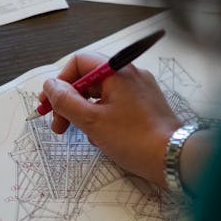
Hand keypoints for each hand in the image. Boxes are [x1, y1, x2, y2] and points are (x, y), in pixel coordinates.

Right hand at [41, 54, 180, 187]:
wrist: (172, 157)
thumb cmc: (135, 139)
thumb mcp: (91, 120)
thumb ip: (66, 101)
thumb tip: (50, 85)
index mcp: (117, 71)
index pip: (79, 63)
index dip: (60, 82)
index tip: (48, 103)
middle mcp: (130, 75)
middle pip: (89, 79)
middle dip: (69, 101)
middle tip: (58, 124)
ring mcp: (140, 90)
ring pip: (101, 94)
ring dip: (84, 112)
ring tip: (79, 134)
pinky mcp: (145, 106)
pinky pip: (115, 105)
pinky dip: (102, 117)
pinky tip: (100, 138)